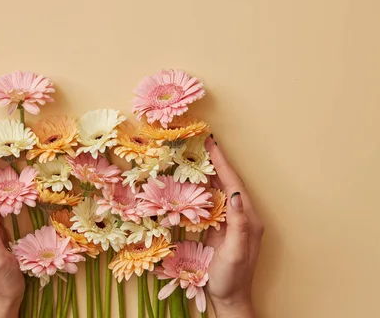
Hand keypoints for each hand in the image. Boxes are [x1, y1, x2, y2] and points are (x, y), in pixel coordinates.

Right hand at [204, 137, 263, 317]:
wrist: (229, 298)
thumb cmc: (232, 278)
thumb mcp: (236, 251)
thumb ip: (238, 223)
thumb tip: (236, 195)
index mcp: (248, 219)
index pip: (234, 185)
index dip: (222, 164)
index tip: (212, 144)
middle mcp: (241, 217)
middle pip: (228, 183)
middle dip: (215, 162)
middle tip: (201, 143)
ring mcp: (230, 222)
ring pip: (219, 190)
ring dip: (208, 173)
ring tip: (196, 155)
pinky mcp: (220, 228)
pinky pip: (211, 202)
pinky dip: (202, 188)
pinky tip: (193, 181)